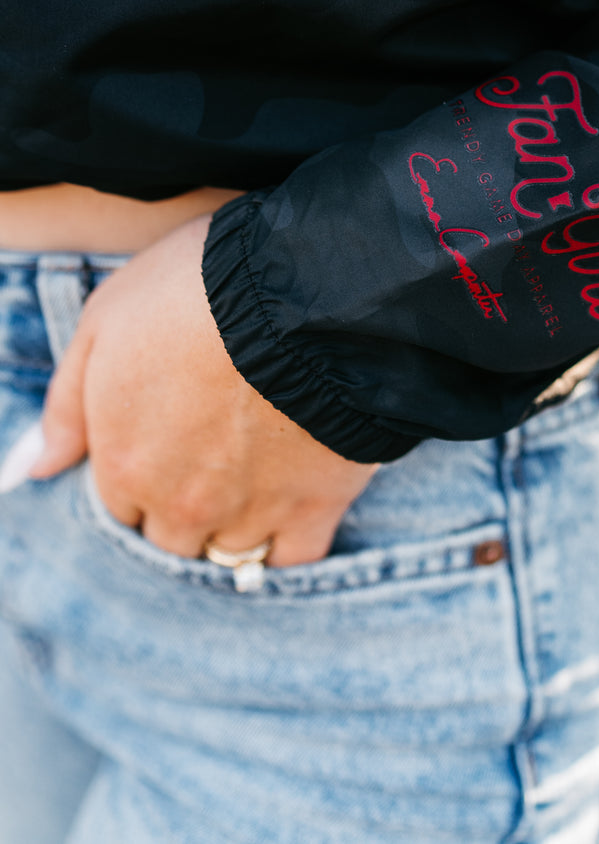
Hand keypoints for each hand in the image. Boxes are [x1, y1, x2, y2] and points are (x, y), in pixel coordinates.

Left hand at [30, 216, 376, 565]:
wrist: (300, 291)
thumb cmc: (195, 290)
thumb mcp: (105, 321)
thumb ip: (65, 406)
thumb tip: (30, 469)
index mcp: (124, 466)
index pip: (121, 506)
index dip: (144, 470)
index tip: (172, 433)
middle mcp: (180, 505)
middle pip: (172, 537)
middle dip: (185, 505)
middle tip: (215, 450)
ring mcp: (250, 513)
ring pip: (231, 554)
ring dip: (235, 522)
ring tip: (258, 469)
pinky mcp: (315, 508)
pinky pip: (294, 561)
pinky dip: (287, 546)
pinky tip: (291, 507)